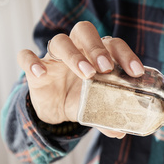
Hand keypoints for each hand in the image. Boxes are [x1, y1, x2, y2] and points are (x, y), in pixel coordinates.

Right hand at [17, 21, 143, 137]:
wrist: (55, 109)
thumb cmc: (82, 99)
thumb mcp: (96, 109)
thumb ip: (107, 117)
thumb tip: (119, 132)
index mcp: (97, 54)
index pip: (113, 44)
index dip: (126, 54)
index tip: (135, 72)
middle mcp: (77, 49)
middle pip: (84, 32)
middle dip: (97, 48)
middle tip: (106, 68)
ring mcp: (54, 57)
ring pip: (59, 41)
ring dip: (73, 55)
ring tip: (86, 74)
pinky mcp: (35, 68)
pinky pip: (27, 57)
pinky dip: (31, 62)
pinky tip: (41, 73)